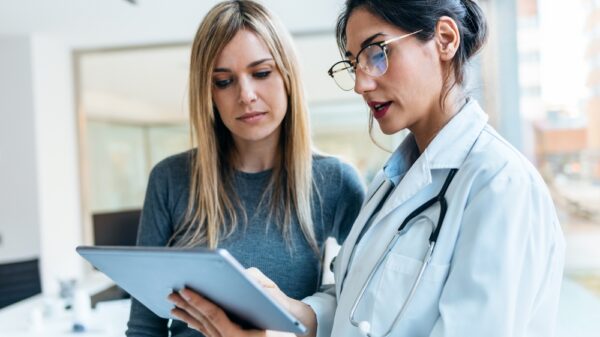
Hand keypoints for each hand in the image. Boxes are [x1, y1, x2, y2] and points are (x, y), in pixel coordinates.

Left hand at [168, 268, 315, 336]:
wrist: (291, 336)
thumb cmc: (285, 320)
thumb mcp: (277, 302)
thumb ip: (264, 287)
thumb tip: (246, 275)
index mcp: (239, 336)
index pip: (214, 316)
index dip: (199, 302)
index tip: (186, 290)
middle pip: (204, 321)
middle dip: (188, 306)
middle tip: (173, 293)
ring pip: (203, 327)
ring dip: (187, 314)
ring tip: (173, 304)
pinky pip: (208, 331)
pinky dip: (195, 322)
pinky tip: (186, 316)